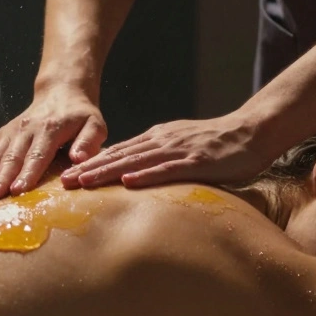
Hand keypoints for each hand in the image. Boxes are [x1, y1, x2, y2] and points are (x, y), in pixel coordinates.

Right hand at [0, 84, 107, 200]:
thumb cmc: (80, 114)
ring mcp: (11, 131)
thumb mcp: (95, 124)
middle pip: (12, 157)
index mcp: (50, 129)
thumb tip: (80, 159)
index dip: (27, 173)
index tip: (18, 190)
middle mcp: (26, 129)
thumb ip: (89, 141)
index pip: (38, 154)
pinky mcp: (2, 134)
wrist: (61, 91)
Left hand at [60, 113, 270, 189]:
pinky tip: (129, 182)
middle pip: (119, 156)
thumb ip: (159, 157)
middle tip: (62, 184)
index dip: (90, 164)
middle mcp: (162, 141)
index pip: (117, 152)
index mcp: (157, 139)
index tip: (66, 177)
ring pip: (136, 162)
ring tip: (84, 183)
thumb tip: (133, 173)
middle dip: (89, 170)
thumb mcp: (181, 146)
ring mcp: (179, 150)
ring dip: (108, 172)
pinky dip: (147, 176)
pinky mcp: (197, 161)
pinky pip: (168, 169)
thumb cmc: (218, 144)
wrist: (252, 131)